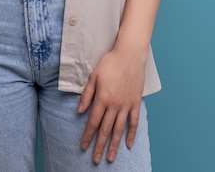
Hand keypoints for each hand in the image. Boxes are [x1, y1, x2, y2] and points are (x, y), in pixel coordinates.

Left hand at [77, 49, 144, 164]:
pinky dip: (131, 134)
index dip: (88, 136)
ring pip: (119, 130)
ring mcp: (126, 105)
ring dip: (114, 145)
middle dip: (99, 146)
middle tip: (96, 160)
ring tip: (110, 158)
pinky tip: (129, 145)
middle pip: (105, 130)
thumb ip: (87, 95)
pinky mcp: (135, 103)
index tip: (83, 146)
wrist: (129, 55)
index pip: (93, 122)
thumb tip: (79, 111)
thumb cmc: (110, 63)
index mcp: (102, 98)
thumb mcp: (94, 76)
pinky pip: (134, 122)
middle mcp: (114, 105)